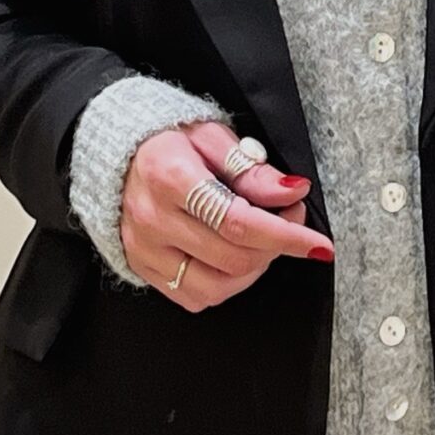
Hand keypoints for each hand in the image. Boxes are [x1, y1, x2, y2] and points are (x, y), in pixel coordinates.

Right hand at [120, 122, 335, 308]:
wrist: (116, 152)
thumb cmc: (168, 139)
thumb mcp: (212, 137)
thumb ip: (251, 169)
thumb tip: (292, 191)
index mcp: (171, 177)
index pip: (239, 221)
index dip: (287, 236)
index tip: (319, 244)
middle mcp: (152, 219)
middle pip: (233, 257)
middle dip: (277, 246)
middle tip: (289, 220)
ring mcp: (144, 249)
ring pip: (216, 287)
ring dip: (254, 271)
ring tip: (262, 242)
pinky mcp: (141, 267)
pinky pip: (193, 297)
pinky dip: (224, 285)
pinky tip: (232, 258)